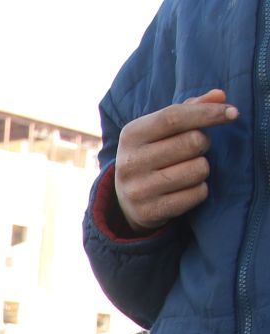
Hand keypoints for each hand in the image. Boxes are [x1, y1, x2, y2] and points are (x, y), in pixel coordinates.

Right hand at [114, 89, 237, 234]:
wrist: (126, 200)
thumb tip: (220, 95)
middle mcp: (130, 162)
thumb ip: (190, 108)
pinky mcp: (149, 211)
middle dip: (204, 143)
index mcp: (131, 135)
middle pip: (192, 142)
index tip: (233, 113)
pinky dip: (199, 190)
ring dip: (202, 168)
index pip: (174, 117)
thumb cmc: (154, 153)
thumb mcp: (162, 129)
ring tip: (187, 170)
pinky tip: (185, 189)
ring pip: (198, 169)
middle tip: (194, 149)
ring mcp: (137, 189)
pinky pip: (196, 194)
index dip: (207, 113)